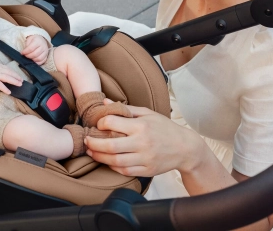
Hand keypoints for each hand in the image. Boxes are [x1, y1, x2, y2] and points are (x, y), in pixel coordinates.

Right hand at [0, 59, 22, 93]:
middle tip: (21, 80)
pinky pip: (0, 85)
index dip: (13, 72)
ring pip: (7, 78)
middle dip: (16, 76)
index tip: (18, 75)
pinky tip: (9, 92)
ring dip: (14, 81)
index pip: (7, 69)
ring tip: (19, 84)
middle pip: (9, 72)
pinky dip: (5, 88)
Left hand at [21, 35, 49, 64]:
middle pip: (35, 54)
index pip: (31, 48)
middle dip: (28, 56)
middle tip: (25, 55)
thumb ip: (27, 45)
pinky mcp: (46, 56)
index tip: (22, 53)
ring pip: (39, 59)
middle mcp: (43, 46)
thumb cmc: (34, 40)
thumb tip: (24, 52)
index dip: (25, 52)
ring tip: (29, 58)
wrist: (41, 40)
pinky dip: (37, 63)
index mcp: (38, 41)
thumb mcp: (29, 39)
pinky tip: (33, 61)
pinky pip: (42, 61)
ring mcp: (45, 52)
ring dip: (32, 60)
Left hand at [84, 102, 204, 176]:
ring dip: (99, 157)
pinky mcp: (146, 170)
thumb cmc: (165, 128)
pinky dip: (113, 166)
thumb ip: (125, 108)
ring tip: (91, 152)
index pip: (112, 123)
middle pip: (110, 146)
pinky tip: (107, 161)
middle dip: (94, 144)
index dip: (101, 123)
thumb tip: (105, 102)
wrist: (185, 148)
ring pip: (115, 161)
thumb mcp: (147, 113)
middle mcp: (142, 143)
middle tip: (86, 141)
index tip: (98, 124)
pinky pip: (124, 171)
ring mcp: (144, 158)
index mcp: (141, 126)